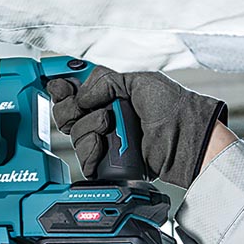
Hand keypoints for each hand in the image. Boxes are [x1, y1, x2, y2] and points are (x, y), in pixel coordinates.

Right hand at [47, 65, 227, 187]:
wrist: (185, 140)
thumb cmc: (173, 109)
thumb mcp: (139, 82)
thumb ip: (105, 82)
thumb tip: (80, 96)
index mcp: (111, 94)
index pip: (75, 90)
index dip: (63, 88)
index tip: (59, 86)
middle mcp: (104, 115)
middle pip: (66, 114)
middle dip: (72, 110)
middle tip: (87, 107)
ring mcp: (105, 139)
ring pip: (74, 135)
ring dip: (88, 128)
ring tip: (108, 125)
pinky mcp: (106, 161)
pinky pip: (83, 158)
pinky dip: (90, 151)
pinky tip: (103, 146)